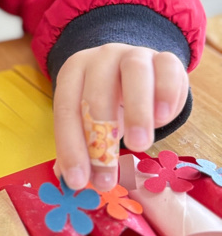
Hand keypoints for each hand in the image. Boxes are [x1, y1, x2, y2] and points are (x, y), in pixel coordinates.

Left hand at [53, 44, 188, 191]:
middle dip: (102, 136)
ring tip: (139, 146)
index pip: (66, 108)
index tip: (78, 181)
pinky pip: (168, 71)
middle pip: (97, 91)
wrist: (137, 68)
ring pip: (134, 74)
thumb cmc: (108, 99)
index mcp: (74, 71)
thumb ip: (79, 143)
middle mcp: (101, 58)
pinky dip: (167, 95)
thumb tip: (67, 180)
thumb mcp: (88, 118)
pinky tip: (163, 119)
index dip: (70, 146)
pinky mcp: (165, 58)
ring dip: (137, 112)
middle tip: (109, 174)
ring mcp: (134, 54)